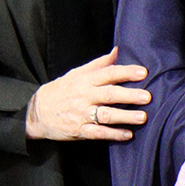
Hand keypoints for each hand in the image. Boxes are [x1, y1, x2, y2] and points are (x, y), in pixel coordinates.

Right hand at [26, 48, 148, 141]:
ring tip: (143, 117)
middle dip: (129, 95)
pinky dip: (113, 134)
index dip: (126, 72)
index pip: (108, 74)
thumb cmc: (61, 90)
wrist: (36, 111)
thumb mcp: (76, 73)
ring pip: (106, 115)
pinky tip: (127, 134)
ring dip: (125, 116)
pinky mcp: (79, 130)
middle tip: (147, 96)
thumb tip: (117, 51)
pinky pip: (98, 133)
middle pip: (109, 94)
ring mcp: (81, 114)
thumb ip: (99, 64)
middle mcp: (84, 96)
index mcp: (85, 80)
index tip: (143, 72)